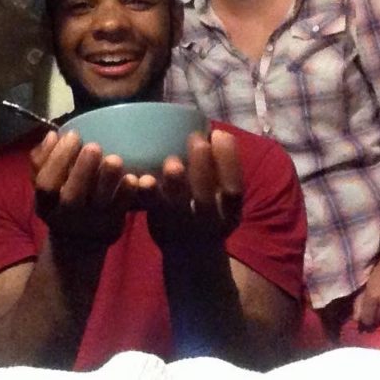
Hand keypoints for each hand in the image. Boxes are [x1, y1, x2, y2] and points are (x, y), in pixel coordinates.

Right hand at [30, 131, 138, 245]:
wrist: (78, 242)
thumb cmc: (61, 200)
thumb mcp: (47, 185)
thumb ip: (44, 160)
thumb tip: (52, 135)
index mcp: (45, 204)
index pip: (45, 183)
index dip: (57, 159)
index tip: (73, 134)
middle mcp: (66, 217)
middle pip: (72, 197)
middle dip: (82, 169)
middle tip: (94, 146)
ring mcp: (90, 224)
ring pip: (98, 203)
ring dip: (107, 180)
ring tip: (115, 159)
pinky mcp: (112, 226)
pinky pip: (120, 210)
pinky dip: (126, 194)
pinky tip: (132, 178)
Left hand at [141, 129, 242, 249]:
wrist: (191, 249)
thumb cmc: (207, 208)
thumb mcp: (222, 195)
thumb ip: (219, 169)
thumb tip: (211, 130)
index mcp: (229, 212)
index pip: (235, 188)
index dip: (228, 160)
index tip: (219, 133)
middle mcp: (208, 221)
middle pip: (207, 197)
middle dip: (203, 166)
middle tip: (197, 139)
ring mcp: (182, 226)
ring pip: (179, 206)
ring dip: (176, 183)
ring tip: (173, 162)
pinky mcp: (158, 224)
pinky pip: (152, 209)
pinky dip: (149, 193)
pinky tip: (144, 178)